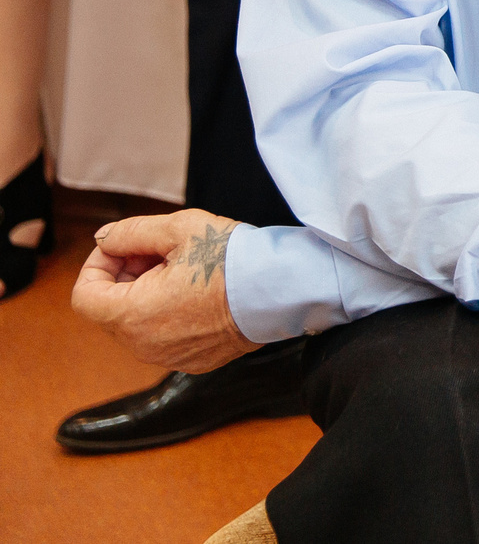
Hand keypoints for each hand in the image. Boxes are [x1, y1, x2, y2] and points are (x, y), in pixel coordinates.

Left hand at [71, 210, 261, 372]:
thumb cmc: (233, 259)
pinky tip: (199, 292)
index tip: (125, 247)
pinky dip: (169, 314)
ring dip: (147, 294)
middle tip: (160, 251)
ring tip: (185, 270)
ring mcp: (167, 357)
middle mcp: (142, 345)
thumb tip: (104, 240)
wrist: (282, 290)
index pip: (84, 295)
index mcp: (131, 314)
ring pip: (137, 323)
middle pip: (111, 308)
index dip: (97, 264)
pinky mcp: (191, 361)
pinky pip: (164, 337)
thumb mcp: (180, 229)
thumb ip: (131, 232)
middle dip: (127, 275)